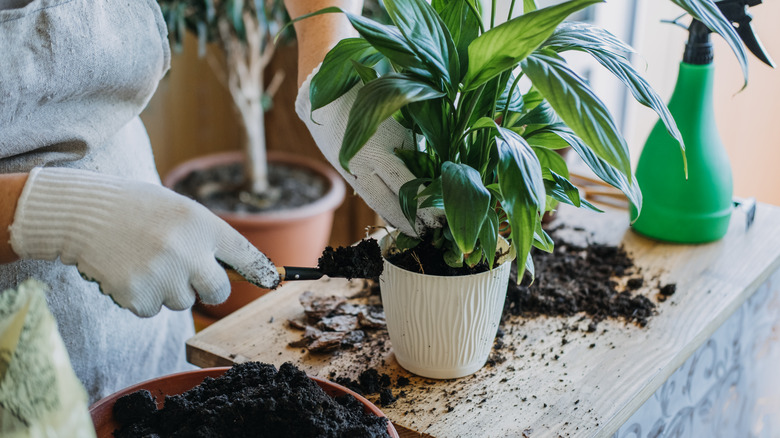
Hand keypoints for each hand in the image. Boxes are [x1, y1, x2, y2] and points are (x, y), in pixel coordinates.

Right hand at [9, 167, 279, 316]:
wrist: (82, 214)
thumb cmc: (136, 209)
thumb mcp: (180, 210)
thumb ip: (208, 237)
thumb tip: (239, 271)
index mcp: (201, 223)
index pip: (245, 254)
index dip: (261, 271)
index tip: (272, 280)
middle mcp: (188, 251)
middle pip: (218, 291)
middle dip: (206, 287)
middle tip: (183, 270)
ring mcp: (163, 275)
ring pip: (183, 301)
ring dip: (169, 289)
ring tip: (145, 260)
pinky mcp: (138, 295)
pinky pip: (153, 310)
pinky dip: (142, 297)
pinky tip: (128, 271)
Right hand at [296, 68, 443, 235]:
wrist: (324, 92)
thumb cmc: (370, 93)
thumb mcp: (398, 112)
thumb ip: (415, 139)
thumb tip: (438, 164)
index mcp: (384, 143)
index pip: (410, 183)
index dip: (425, 203)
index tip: (442, 216)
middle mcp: (368, 160)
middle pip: (395, 199)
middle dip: (414, 218)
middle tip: (433, 231)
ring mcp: (354, 168)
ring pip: (378, 202)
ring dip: (397, 219)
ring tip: (415, 231)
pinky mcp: (346, 171)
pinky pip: (367, 195)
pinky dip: (382, 208)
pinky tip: (395, 217)